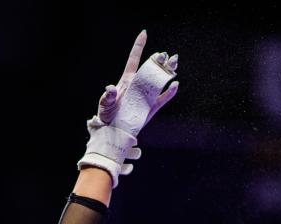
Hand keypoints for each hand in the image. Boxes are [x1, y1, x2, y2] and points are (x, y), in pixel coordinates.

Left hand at [77, 29, 180, 187]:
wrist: (113, 133)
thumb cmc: (106, 117)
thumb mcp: (105, 105)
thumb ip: (108, 96)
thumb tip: (110, 88)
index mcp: (126, 81)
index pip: (133, 60)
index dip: (138, 47)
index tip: (144, 33)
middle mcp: (138, 86)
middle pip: (150, 69)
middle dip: (158, 60)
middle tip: (165, 54)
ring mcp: (145, 96)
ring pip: (158, 81)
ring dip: (166, 72)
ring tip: (174, 62)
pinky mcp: (150, 108)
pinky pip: (162, 99)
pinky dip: (169, 92)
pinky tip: (174, 84)